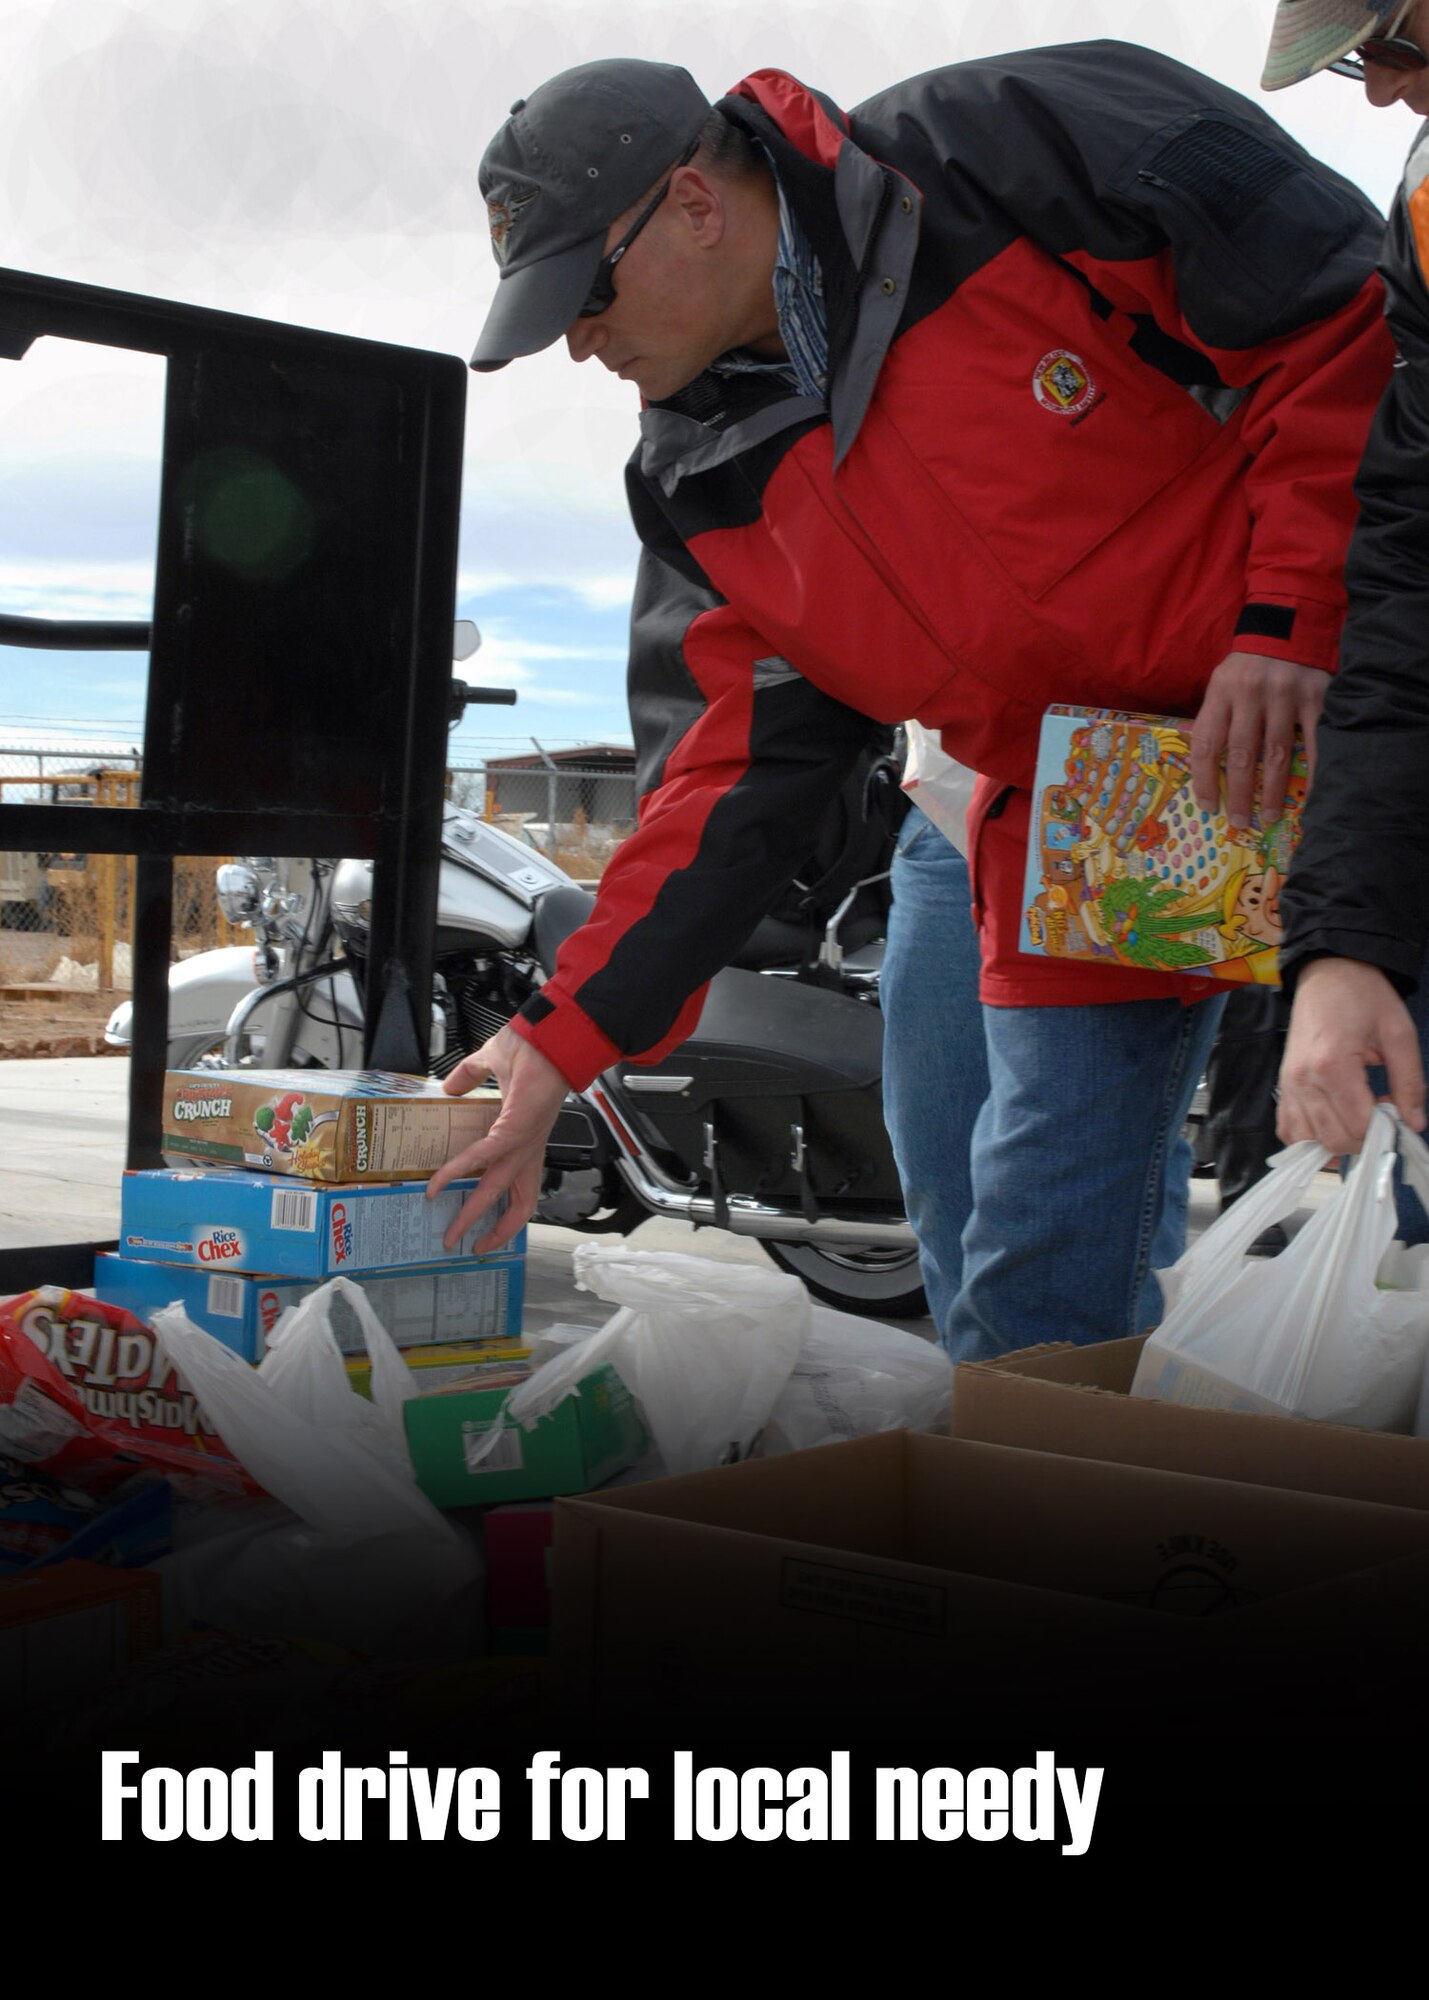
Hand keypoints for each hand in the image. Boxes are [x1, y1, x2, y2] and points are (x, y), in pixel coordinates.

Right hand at [426, 1024, 571, 1250]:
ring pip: (502, 1192)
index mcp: (526, 1139)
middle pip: (517, 1203)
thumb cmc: (530, 1048)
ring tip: (452, 1232)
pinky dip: (459, 1171)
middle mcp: (528, 1148)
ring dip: (474, 1214)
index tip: (483, 1226)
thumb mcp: (491, 1065)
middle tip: (466, 1244)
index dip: (505, 1211)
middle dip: (493, 1231)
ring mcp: (524, 1142)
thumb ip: (469, 1077)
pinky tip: (438, 1181)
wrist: (549, 1035)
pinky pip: (483, 1158)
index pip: (520, 1186)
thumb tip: (448, 1088)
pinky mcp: (515, 1130)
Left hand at [1190, 651, 1328, 828]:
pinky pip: (1315, 741)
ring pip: (1276, 753)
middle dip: (1238, 794)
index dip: (1204, 779)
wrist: (1288, 625)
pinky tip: (1309, 794)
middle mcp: (1250, 694)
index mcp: (1221, 692)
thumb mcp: (1221, 682)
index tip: (1209, 806)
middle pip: (1240, 754)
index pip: (1206, 743)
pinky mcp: (1316, 697)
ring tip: (1268, 816)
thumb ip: (1215, 717)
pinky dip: (1313, 770)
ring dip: (1271, 790)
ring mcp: (1285, 695)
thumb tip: (1205, 767)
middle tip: (1239, 822)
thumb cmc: (1248, 665)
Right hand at [1277, 957, 1425, 1153]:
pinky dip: (1311, 1138)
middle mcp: (1303, 1080)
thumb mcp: (1399, 1033)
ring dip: (1339, 1140)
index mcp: (1332, 1065)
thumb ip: (1409, 1081)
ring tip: (1357, 1116)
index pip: (1359, 1125)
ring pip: (1311, 1141)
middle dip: (1365, 1137)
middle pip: (1335, 1139)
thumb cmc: (1364, 996)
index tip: (1397, 1109)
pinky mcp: (1282, 1087)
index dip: (1385, 1127)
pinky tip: (1332, 1125)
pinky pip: (1288, 1130)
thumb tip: (1415, 1124)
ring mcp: (1288, 1086)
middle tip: (1380, 1112)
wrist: (1329, 972)